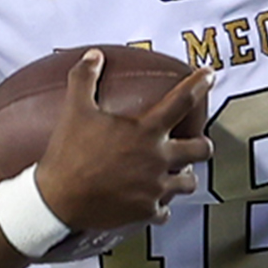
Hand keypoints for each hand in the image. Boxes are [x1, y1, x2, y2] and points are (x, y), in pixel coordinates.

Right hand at [33, 52, 214, 236]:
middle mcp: (157, 159)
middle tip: (196, 142)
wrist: (57, 200)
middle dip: (202, 144)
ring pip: (189, 182)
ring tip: (178, 172)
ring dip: (185, 176)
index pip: (182, 101)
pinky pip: (166, 211)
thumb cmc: (67, 154)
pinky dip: (162, 207)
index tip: (209, 75)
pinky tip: (155, 202)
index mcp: (145, 131)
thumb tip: (94, 56)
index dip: (200, 84)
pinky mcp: (146, 211)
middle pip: (202, 149)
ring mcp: (154, 188)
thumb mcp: (75, 110)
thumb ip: (85, 79)